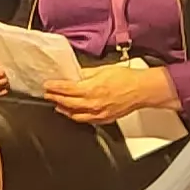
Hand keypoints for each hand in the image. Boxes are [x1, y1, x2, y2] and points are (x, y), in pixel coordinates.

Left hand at [44, 61, 178, 125]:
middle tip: (48, 95)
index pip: (66, 89)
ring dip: (64, 110)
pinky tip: (74, 114)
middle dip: (55, 99)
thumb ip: (86, 73)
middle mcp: (93, 103)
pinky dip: (78, 117)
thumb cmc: (126, 78)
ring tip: (57, 106)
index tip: (47, 85)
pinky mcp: (105, 118)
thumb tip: (76, 74)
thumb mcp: (103, 69)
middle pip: (67, 103)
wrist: (142, 89)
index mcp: (91, 88)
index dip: (54, 87)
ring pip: (75, 115)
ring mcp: (98, 113)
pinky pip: (87, 120)